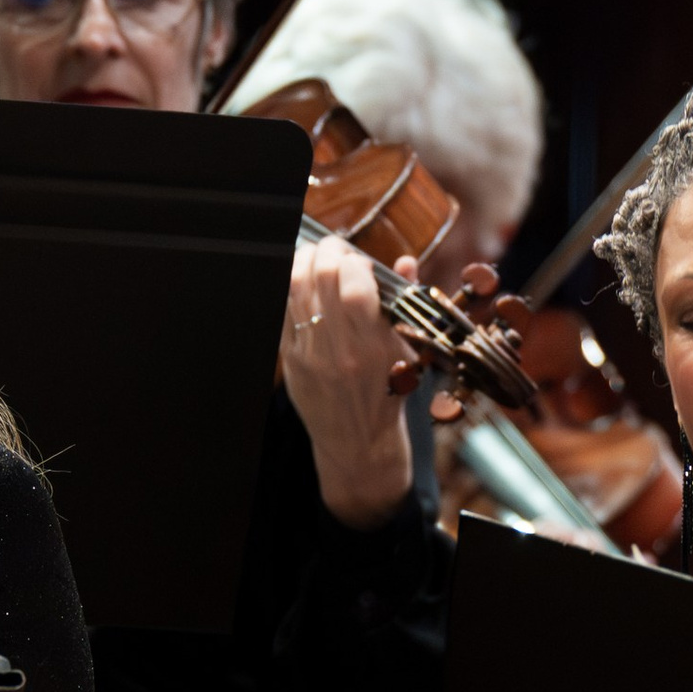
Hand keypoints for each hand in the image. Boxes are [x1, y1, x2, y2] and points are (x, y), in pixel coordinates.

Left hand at [282, 230, 415, 529]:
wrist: (359, 444)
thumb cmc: (391, 394)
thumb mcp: (410, 353)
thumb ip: (407, 304)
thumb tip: (406, 261)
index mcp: (374, 348)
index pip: (355, 288)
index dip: (355, 262)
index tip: (360, 261)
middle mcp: (339, 350)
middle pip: (321, 279)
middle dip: (327, 251)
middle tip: (335, 247)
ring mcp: (310, 355)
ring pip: (295, 289)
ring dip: (304, 262)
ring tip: (315, 256)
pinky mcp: (290, 361)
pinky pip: (282, 312)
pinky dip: (288, 288)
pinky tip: (300, 280)